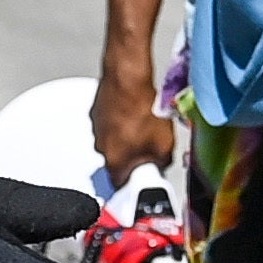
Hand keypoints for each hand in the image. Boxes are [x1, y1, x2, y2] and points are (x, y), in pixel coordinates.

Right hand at [91, 67, 179, 186]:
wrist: (128, 79)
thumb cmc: (142, 109)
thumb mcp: (164, 144)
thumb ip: (161, 161)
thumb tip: (161, 163)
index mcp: (115, 160)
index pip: (120, 183)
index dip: (134, 181)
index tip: (142, 176)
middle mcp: (101, 147)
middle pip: (116, 161)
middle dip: (131, 157)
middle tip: (148, 147)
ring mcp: (97, 128)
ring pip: (112, 140)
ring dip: (125, 137)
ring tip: (142, 124)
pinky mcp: (97, 111)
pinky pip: (109, 122)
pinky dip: (119, 120)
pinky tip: (133, 111)